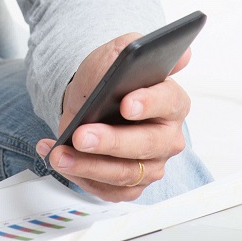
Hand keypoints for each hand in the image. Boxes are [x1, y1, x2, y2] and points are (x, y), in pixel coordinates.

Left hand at [35, 33, 191, 201]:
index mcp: (172, 101)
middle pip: (146, 145)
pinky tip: (59, 157)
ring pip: (125, 173)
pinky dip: (80, 177)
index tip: (126, 104)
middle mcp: (167, 137)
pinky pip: (109, 190)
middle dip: (111, 142)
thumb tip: (183, 54)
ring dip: (88, 165)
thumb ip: (138, 50)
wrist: (88, 101)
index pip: (168, 102)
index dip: (148, 104)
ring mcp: (151, 164)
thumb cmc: (107, 79)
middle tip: (81, 135)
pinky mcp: (131, 185)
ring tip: (60, 153)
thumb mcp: (115, 55)